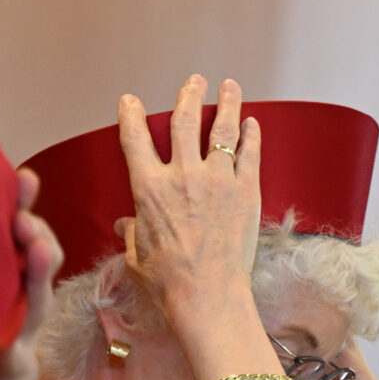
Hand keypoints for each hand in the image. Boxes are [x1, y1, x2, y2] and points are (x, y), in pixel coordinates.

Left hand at [0, 169, 60, 379]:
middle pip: (23, 254)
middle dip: (28, 216)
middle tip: (22, 186)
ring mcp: (15, 340)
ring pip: (36, 292)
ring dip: (39, 261)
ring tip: (32, 235)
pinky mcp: (16, 374)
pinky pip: (23, 342)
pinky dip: (26, 317)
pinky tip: (28, 294)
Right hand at [115, 75, 260, 334]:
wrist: (208, 297)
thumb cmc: (167, 284)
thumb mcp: (136, 257)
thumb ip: (132, 234)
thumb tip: (125, 225)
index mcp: (149, 189)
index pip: (134, 138)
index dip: (131, 115)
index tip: (131, 101)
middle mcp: (182, 176)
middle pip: (184, 120)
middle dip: (189, 95)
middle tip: (195, 82)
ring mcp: (218, 181)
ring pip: (222, 129)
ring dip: (227, 103)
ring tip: (230, 86)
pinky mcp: (247, 192)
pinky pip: (250, 154)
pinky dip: (251, 136)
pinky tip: (253, 125)